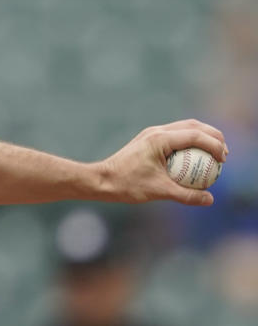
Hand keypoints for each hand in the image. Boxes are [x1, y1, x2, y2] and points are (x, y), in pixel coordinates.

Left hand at [96, 119, 227, 205]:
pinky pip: (175, 137)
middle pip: (193, 126)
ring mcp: (152, 134)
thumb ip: (186, 195)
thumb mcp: (159, 192)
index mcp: (160, 139)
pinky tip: (195, 160)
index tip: (223, 160)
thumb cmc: (127, 185)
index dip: (214, 145)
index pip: (195, 135)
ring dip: (202, 138)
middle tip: (224, 154)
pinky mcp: (149, 140)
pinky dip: (189, 144)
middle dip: (213, 137)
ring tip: (214, 154)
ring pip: (184, 128)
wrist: (101, 181)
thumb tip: (209, 199)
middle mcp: (156, 132)